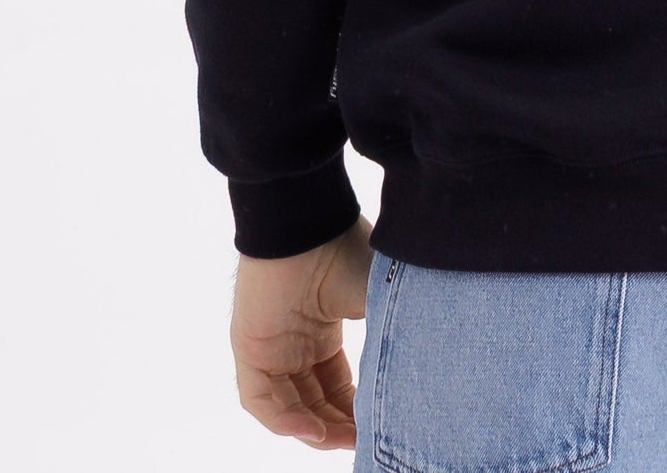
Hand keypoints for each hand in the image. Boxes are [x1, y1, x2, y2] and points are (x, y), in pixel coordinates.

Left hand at [230, 215, 374, 449]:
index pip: (337, 384)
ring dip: (314, 430)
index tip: (379, 425)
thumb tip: (417, 373)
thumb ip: (388, 337)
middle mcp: (295, 342)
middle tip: (363, 442)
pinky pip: (260, 399)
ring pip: (288, 407)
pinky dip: (284, 421)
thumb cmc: (347, 251)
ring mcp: (270, 347)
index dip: (356, 408)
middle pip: (314, 401)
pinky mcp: (249, 348)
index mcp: (322, 329)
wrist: (310, 224)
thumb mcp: (377, 300)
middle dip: (338, 426)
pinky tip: (312, 430)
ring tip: (342, 442)